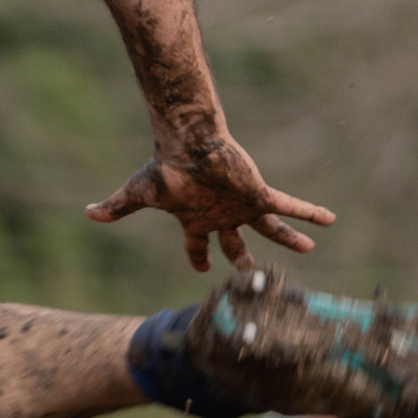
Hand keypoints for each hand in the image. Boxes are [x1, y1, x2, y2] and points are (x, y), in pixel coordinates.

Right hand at [85, 134, 335, 271]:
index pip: (197, 245)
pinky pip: (288, 206)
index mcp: (196, 218)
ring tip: (308, 248)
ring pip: (269, 227)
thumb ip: (117, 207)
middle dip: (243, 259)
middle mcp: (222, 214)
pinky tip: (329, 220)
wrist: (188, 144)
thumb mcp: (138, 194)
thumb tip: (87, 213)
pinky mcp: (258, 194)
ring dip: (288, 238)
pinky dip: (308, 212)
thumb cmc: (165, 168)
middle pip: (235, 243)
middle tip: (251, 273)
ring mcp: (242, 205)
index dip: (199, 258)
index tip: (202, 268)